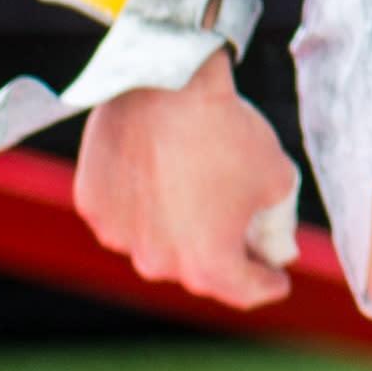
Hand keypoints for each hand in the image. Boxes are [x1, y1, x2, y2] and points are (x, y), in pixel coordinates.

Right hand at [70, 59, 304, 312]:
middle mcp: (158, 263)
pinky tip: (157, 176)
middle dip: (220, 254)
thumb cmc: (228, 131)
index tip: (277, 277)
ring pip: (155, 243)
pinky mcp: (93, 205)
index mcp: (209, 266)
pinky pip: (124, 215)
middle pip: (196, 270)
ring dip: (175, 231)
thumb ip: (279, 225)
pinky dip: (141, 206)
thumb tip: (277, 250)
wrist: (168, 81)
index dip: (267, 283)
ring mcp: (119, 236)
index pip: (245, 290)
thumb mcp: (278, 179)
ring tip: (192, 194)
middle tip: (239, 233)